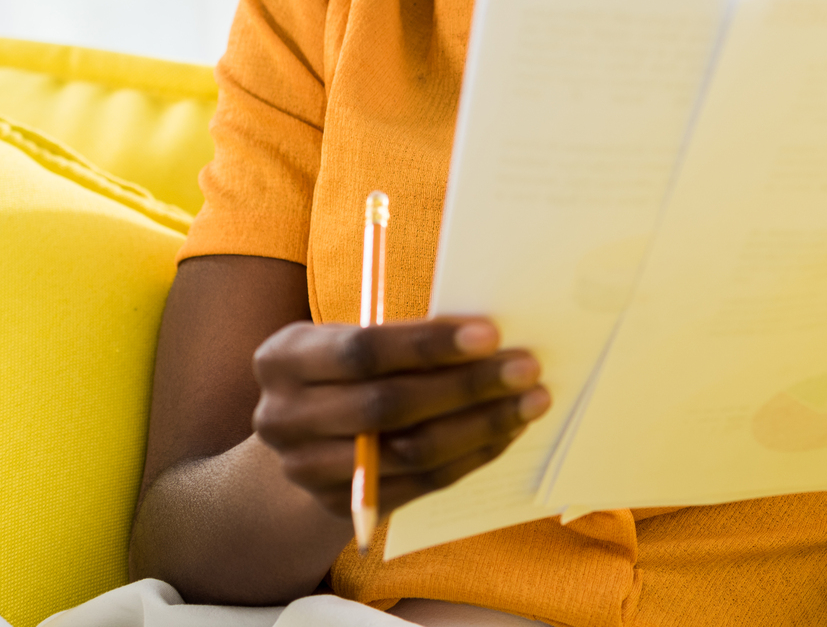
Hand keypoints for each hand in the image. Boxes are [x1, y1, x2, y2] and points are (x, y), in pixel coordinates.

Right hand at [250, 317, 548, 520]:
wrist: (307, 433)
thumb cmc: (350, 367)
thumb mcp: (356, 337)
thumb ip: (406, 336)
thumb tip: (490, 334)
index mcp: (283, 359)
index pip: (362, 351)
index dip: (428, 344)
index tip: (491, 334)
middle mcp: (283, 418)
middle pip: (389, 406)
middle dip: (467, 386)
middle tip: (527, 368)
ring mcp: (306, 470)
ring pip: (410, 451)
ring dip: (481, 425)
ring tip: (531, 402)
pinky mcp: (340, 506)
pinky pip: (420, 483)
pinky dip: (471, 455)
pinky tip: (507, 432)